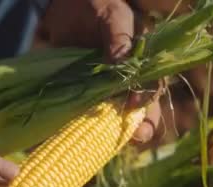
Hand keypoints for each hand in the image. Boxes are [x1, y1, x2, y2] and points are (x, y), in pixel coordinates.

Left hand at [38, 0, 160, 142]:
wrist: (67, 6)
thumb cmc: (99, 7)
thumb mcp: (113, 18)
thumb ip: (119, 39)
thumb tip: (121, 63)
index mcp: (141, 71)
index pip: (150, 95)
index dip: (147, 107)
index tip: (135, 107)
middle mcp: (123, 88)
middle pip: (134, 118)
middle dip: (134, 132)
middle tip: (132, 138)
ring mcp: (99, 96)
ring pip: (106, 125)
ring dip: (102, 138)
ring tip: (94, 147)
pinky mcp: (77, 99)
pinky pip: (76, 120)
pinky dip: (69, 134)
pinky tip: (62, 142)